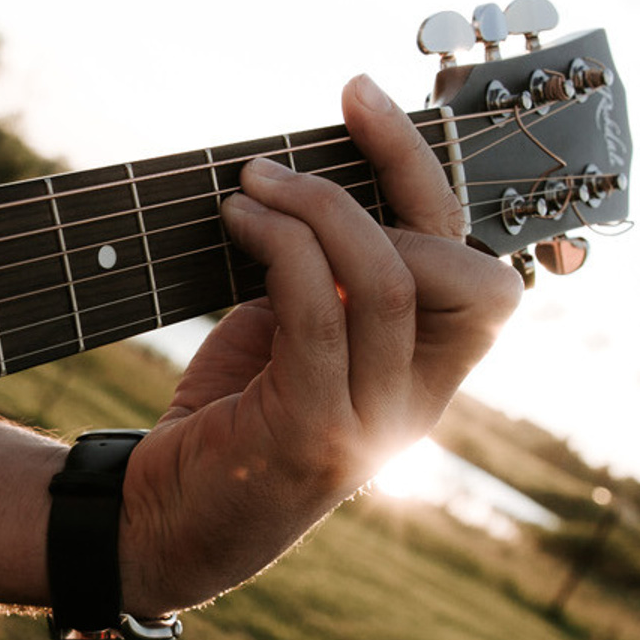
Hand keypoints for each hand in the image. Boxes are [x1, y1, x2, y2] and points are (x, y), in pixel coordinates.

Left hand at [117, 73, 524, 615]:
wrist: (155, 531)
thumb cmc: (221, 427)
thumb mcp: (291, 343)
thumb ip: (329, 282)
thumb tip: (320, 174)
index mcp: (426, 382)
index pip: (484, 274)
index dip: (436, 183)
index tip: (367, 108)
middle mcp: (415, 408)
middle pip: (458, 267)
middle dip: (398, 172)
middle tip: (323, 126)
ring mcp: (372, 427)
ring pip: (389, 280)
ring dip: (320, 205)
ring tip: (254, 182)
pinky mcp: (313, 435)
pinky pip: (319, 312)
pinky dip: (283, 247)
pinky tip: (239, 220)